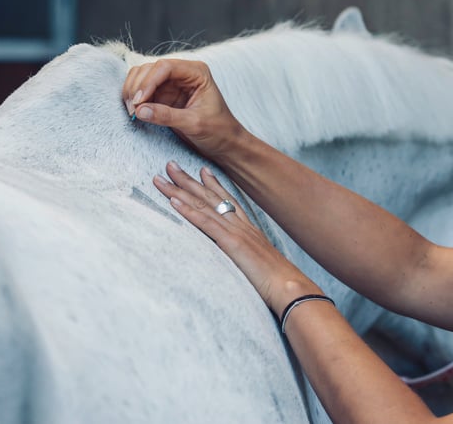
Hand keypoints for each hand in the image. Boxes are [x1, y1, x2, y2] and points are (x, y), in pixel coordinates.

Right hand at [122, 59, 243, 159]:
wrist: (224, 143)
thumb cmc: (218, 131)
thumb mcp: (194, 124)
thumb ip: (167, 116)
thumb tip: (140, 110)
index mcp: (197, 72)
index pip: (164, 67)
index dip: (148, 82)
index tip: (139, 101)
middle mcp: (183, 73)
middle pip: (149, 69)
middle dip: (137, 88)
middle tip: (133, 110)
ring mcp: (172, 83)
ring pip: (142, 77)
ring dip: (133, 92)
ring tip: (133, 112)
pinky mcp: (164, 95)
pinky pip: (142, 91)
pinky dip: (135, 99)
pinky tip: (136, 112)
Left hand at [153, 160, 321, 315]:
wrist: (290, 287)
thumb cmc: (280, 283)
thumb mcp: (262, 266)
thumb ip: (250, 259)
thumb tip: (244, 262)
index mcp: (250, 230)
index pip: (228, 201)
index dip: (213, 185)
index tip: (201, 170)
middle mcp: (242, 226)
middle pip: (211, 197)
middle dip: (189, 180)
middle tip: (171, 164)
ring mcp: (236, 232)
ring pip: (203, 205)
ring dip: (180, 189)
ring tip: (162, 176)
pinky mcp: (231, 243)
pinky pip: (205, 223)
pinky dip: (188, 211)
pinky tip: (173, 201)